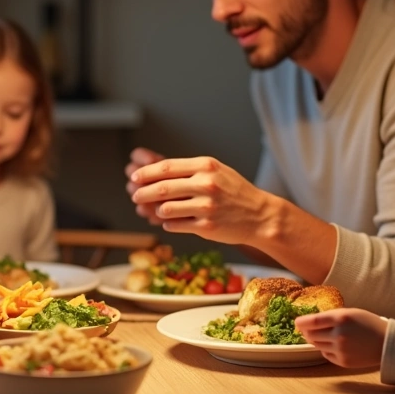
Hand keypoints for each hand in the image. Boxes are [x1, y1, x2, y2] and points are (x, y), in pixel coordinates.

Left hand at [129, 156, 271, 244]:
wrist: (260, 216)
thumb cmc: (235, 192)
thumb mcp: (216, 171)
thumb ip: (189, 171)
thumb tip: (155, 173)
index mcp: (206, 166)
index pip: (166, 167)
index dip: (146, 173)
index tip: (134, 178)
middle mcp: (205, 184)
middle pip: (162, 188)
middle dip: (142, 193)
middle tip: (136, 196)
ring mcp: (206, 207)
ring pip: (165, 209)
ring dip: (157, 211)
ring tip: (159, 210)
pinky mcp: (206, 227)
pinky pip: (175, 226)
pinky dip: (169, 224)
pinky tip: (172, 222)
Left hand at [294, 308, 387, 368]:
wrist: (386, 343)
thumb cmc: (368, 324)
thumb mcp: (351, 313)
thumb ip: (331, 316)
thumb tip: (309, 323)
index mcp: (341, 318)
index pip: (313, 321)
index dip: (301, 322)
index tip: (296, 322)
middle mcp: (339, 335)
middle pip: (311, 334)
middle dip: (307, 331)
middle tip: (307, 329)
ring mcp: (340, 350)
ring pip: (317, 345)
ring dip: (316, 340)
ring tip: (323, 335)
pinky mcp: (343, 362)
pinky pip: (325, 354)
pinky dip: (325, 349)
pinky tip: (334, 345)